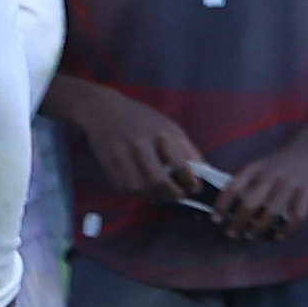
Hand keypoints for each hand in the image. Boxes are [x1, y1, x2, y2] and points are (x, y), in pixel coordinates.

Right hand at [59, 84, 203, 204]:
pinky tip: (142, 189)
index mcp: (162, 134)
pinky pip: (122, 186)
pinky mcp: (107, 162)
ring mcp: (121, 154)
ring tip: (160, 196)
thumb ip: (186, 149)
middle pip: (158, 180)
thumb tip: (202, 173)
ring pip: (138, 187)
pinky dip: (134, 192)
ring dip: (152, 196)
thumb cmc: (143, 119)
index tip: (195, 189)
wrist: (105, 110)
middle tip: (178, 197)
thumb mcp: (170, 127)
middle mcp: (141, 144)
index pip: (181, 166)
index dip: (190, 183)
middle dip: (171, 194)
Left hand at [211, 136, 307, 244]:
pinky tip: (279, 236)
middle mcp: (270, 176)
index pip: (233, 188)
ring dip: (258, 228)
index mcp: (255, 168)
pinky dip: (287, 229)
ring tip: (250, 236)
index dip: (222, 206)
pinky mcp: (307, 191)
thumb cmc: (279, 160)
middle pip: (250, 204)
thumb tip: (229, 207)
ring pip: (271, 212)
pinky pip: (297, 215)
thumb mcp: (259, 164)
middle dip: (238, 222)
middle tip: (232, 233)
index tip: (215, 220)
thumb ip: (246, 181)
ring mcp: (289, 184)